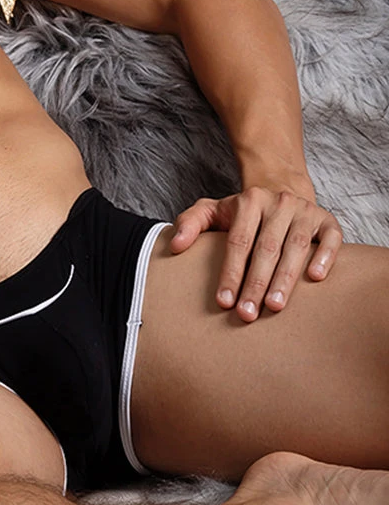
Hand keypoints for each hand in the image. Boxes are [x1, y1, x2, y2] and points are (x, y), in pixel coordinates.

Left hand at [170, 184, 342, 321]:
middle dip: (256, 283)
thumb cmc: (243, 213)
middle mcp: (278, 203)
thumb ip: (190, 223)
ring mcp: (305, 211)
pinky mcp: (328, 221)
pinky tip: (315, 278)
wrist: (280, 190)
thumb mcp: (212, 211)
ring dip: (285, 278)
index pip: (238, 242)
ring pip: (296, 247)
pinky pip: (330, 239)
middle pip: (266, 248)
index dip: (231, 273)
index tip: (224, 301)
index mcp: (249, 202)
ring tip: (274, 306)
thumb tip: (174, 246)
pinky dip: (325, 257)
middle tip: (248, 314)